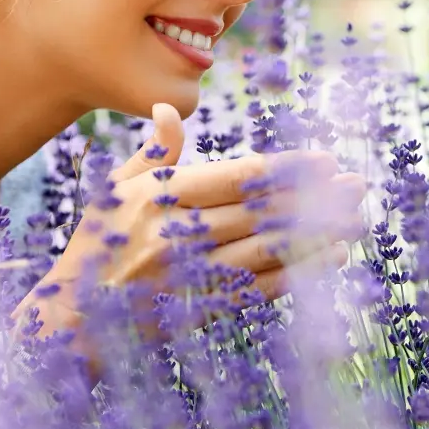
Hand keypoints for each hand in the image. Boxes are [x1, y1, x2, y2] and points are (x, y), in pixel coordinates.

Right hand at [13, 103, 365, 337]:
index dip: (287, 168)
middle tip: (357, 184)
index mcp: (160, 196)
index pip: (238, 176)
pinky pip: (260, 287)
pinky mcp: (199, 307)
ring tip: (356, 219)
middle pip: (262, 210)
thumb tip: (172, 109)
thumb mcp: (114, 192)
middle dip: (315, 197)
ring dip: (317, 233)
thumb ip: (153, 154)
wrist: (71, 318)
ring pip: (268, 247)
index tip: (324, 160)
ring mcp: (190, 273)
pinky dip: (299, 272)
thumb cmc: (95, 246)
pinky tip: (330, 258)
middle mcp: (177, 233)